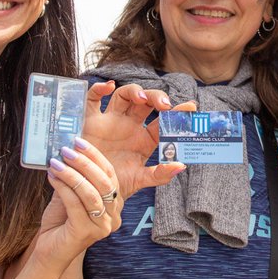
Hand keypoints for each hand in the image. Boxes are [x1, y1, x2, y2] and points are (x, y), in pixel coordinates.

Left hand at [33, 139, 124, 268]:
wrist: (49, 252)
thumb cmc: (60, 222)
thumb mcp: (70, 194)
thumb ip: (74, 177)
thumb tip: (68, 150)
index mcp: (114, 205)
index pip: (110, 174)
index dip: (95, 156)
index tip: (79, 141)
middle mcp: (113, 217)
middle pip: (104, 182)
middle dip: (84, 163)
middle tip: (66, 150)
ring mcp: (101, 227)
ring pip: (90, 193)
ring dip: (71, 174)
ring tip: (56, 162)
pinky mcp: (85, 233)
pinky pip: (75, 204)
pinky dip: (63, 188)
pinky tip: (52, 177)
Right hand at [82, 81, 187, 198]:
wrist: (86, 191)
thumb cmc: (113, 186)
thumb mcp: (138, 181)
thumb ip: (159, 175)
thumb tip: (181, 166)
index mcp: (144, 139)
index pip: (163, 121)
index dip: (177, 113)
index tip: (191, 107)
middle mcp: (129, 126)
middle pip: (145, 103)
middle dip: (156, 98)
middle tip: (164, 105)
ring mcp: (110, 121)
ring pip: (123, 96)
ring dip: (133, 91)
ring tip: (141, 98)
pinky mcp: (90, 121)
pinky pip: (93, 100)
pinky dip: (98, 89)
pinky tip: (108, 87)